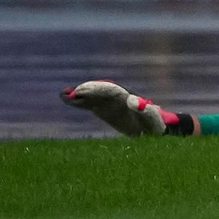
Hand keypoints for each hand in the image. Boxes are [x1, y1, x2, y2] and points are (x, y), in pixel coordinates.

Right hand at [62, 80, 187, 135]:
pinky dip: (80, 103)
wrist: (152, 129)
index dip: (97, 89)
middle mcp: (118, 98)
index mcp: (128, 98)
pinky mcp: (104, 110)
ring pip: (93, 97)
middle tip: (68, 94)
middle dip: (86, 91)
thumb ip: (145, 110)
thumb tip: (133, 100)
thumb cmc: (154, 124)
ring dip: (80, 96)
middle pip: (100, 92)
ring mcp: (110, 103)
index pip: (111, 91)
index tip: (83, 90)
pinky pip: (90, 105)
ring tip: (63, 95)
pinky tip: (68, 100)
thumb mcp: (152, 119)